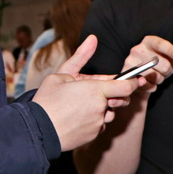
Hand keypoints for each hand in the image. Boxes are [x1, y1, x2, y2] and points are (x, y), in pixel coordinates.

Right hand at [32, 35, 138, 151]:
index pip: (125, 86)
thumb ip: (81, 56)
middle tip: (98, 93)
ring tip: (81, 106)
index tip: (135, 79)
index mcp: (95, 90)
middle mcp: (100, 107)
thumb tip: (93, 38)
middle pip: (121, 100)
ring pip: (109, 113)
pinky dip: (93, 120)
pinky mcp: (93, 135)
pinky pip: (99, 125)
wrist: (37, 130)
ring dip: (102, 108)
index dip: (133, 82)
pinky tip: (77, 117)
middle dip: (115, 95)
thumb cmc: (47, 101)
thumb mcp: (61, 74)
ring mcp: (98, 123)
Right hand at [122, 24, 172, 93]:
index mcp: (149, 40)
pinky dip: (151, 87)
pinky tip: (148, 83)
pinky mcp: (127, 75)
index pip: (161, 44)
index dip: (171, 50)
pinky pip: (146, 84)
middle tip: (163, 70)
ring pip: (154, 76)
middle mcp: (137, 49)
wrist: (143, 80)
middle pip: (161, 64)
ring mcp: (131, 62)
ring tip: (154, 76)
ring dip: (159, 79)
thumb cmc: (162, 63)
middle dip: (167, 71)